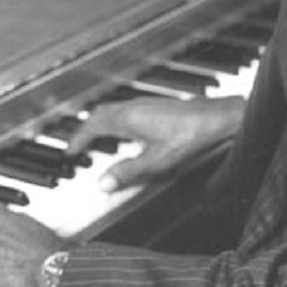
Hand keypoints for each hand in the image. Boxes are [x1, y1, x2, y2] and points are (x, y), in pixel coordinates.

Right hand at [66, 95, 243, 191]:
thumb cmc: (190, 136)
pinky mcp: (156, 105)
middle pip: (99, 114)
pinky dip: (115, 120)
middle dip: (85, 129)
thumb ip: (127, 172)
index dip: (78, 139)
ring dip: (100, 123)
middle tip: (78, 145)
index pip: (92, 125)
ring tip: (96, 139)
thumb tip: (102, 183)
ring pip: (112, 109)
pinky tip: (125, 132)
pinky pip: (125, 109)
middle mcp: (134, 106)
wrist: (216, 118)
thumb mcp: (156, 161)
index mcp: (128, 118)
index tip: (70, 152)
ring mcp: (145, 103)